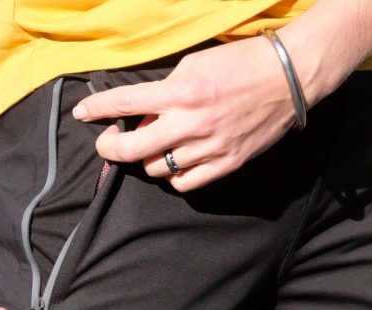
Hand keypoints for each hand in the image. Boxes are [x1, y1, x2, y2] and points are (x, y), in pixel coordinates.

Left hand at [72, 35, 301, 191]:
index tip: (82, 114)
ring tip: (153, 145)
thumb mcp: (195, 64)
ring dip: (147, 158)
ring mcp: (208, 147)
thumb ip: (164, 92)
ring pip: (156, 169)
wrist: (290, 78)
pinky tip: (175, 161)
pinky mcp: (226, 164)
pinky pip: (184, 184)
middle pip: (132, 150)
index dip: (96, 110)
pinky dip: (173, 176)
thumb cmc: (241, 64)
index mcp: (181, 93)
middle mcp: (190, 123)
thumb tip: (141, 116)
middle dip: (110, 147)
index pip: (124, 103)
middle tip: (109, 141)